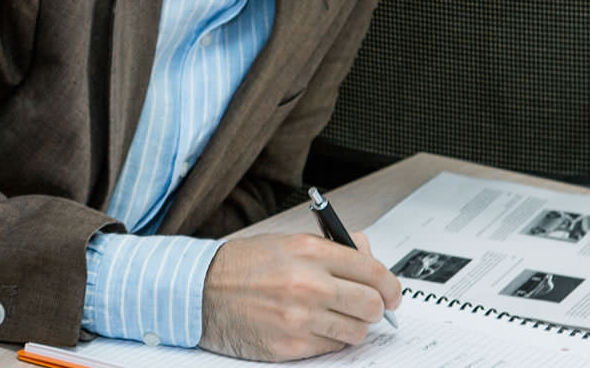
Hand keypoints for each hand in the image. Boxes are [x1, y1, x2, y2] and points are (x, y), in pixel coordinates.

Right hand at [199, 231, 400, 360]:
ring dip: (350, 327)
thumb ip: (331, 248)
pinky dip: (327, 341)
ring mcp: (300, 318)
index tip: (392, 294)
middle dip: (373, 308)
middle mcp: (308, 283)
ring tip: (331, 317)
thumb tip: (370, 261)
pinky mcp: (290, 345)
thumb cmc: (239, 266)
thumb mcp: (286, 242)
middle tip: (364, 307)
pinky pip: (331, 348)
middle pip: (371, 305)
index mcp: (309, 251)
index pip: (373, 272)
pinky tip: (309, 328)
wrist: (198, 291)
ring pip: (356, 332)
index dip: (390, 286)